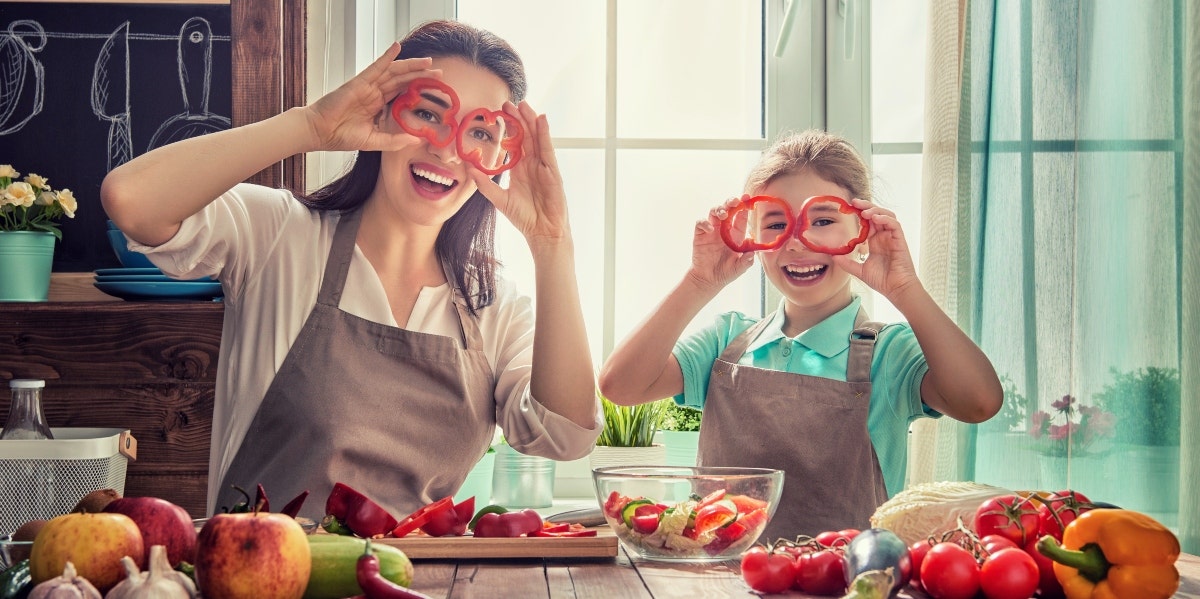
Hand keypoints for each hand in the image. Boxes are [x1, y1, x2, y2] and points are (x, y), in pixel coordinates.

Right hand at [302, 43, 440, 151]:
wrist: (320, 132)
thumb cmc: (342, 136)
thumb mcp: (374, 141)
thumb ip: (394, 140)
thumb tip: (416, 140)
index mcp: (378, 105)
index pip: (403, 93)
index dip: (419, 89)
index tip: (436, 88)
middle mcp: (375, 93)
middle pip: (402, 80)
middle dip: (421, 75)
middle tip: (440, 73)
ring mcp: (368, 86)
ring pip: (394, 72)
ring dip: (411, 65)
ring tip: (428, 61)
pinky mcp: (359, 82)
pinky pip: (376, 67)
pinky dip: (387, 56)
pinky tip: (397, 47)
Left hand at [470, 100, 569, 249]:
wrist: (542, 232)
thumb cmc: (524, 217)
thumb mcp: (500, 199)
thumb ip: (485, 184)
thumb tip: (468, 169)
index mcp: (521, 169)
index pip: (514, 143)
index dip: (508, 128)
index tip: (498, 113)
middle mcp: (533, 164)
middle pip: (526, 136)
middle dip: (518, 118)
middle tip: (508, 102)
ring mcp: (544, 166)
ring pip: (537, 138)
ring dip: (531, 121)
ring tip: (524, 105)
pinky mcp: (553, 171)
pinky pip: (548, 149)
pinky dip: (545, 134)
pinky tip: (541, 120)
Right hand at [687, 197, 755, 291]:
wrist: (709, 280)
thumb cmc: (726, 272)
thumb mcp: (740, 268)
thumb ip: (747, 261)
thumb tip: (753, 253)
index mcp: (736, 234)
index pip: (741, 215)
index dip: (744, 206)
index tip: (747, 198)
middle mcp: (724, 229)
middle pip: (727, 208)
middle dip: (731, 202)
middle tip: (735, 201)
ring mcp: (711, 231)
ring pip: (714, 212)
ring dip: (719, 209)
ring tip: (724, 214)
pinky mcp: (700, 235)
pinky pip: (701, 223)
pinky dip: (704, 223)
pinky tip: (709, 229)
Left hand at [832, 198, 920, 297]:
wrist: (896, 289)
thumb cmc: (882, 281)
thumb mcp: (859, 271)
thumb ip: (847, 263)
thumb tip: (833, 257)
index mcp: (875, 241)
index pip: (867, 222)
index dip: (859, 213)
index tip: (848, 207)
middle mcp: (884, 236)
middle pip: (876, 214)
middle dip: (866, 206)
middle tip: (854, 202)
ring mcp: (892, 237)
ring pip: (886, 215)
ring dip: (876, 210)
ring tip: (864, 211)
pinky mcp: (900, 240)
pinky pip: (894, 224)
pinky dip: (885, 219)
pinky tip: (875, 218)